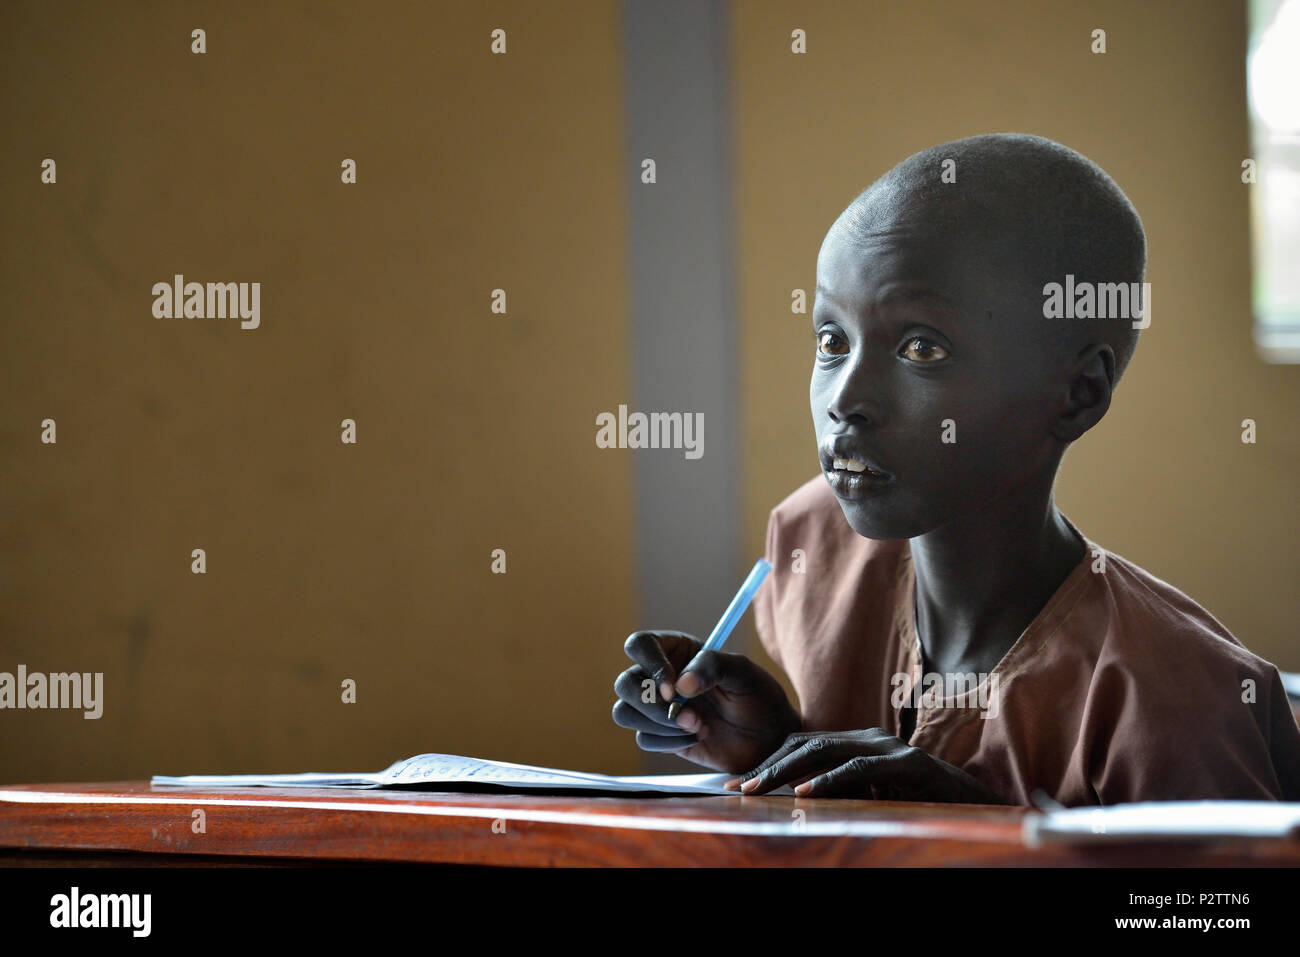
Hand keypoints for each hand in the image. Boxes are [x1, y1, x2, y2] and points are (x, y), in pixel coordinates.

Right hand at [612, 630, 801, 772]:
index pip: (640, 645)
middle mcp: (660, 677)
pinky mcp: (660, 736)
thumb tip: (681, 685)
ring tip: (699, 726)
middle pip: (624, 683)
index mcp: (677, 651)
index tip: (673, 688)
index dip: (649, 664)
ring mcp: (658, 708)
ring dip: (660, 724)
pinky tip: (698, 738)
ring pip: (625, 712)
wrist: (768, 739)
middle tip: (688, 715)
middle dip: (651, 703)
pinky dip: (669, 742)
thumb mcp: (744, 672)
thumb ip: (713, 666)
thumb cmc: (758, 696)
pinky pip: (643, 739)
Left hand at [725, 728, 1007, 803]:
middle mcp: (869, 737)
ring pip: (825, 750)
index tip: (740, 783)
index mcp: (857, 742)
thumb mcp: (870, 797)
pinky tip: (805, 793)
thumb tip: (792, 803)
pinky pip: (859, 769)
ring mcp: (888, 747)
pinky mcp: (907, 764)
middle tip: (739, 787)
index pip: (802, 743)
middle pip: (806, 742)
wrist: (974, 806)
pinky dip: (828, 780)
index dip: (770, 761)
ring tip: (759, 789)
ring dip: (787, 770)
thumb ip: (839, 793)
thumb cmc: (918, 804)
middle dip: (769, 765)